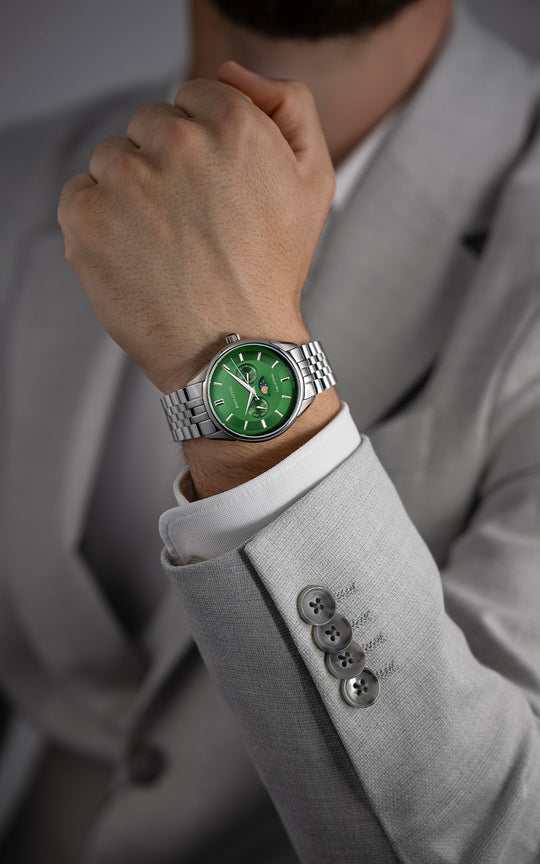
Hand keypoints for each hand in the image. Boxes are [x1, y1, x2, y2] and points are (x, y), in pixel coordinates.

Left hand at [57, 62, 334, 392]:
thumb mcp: (314, 179)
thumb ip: (287, 103)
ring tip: (166, 245)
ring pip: (113, 159)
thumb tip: (228, 71)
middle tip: (193, 224)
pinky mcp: (87, 219)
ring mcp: (126, 181)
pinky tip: (134, 255)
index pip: (193, 97)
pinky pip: (80, 194)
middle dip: (167, 165)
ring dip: (131, 192)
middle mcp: (177, 143)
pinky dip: (99, 221)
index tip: (215, 190)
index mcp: (232, 123)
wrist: (234, 348)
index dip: (205, 144)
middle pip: (149, 126)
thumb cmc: (272, 267)